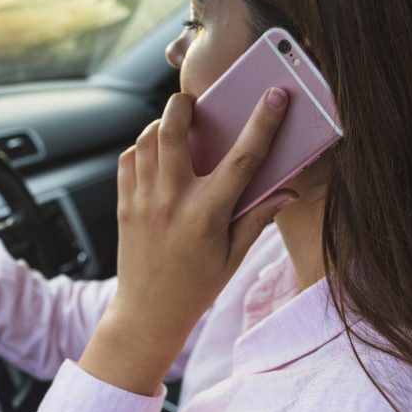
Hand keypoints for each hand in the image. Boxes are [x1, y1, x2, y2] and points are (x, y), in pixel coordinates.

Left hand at [78, 88, 296, 394]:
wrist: (147, 315)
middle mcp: (172, 201)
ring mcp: (143, 201)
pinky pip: (128, 160)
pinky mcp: (124, 206)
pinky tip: (155, 154)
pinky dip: (141, 148)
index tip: (275, 96)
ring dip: (161, 125)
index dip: (263, 123)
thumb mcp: (234, 257)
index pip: (242, 158)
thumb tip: (287, 190)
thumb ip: (257, 218)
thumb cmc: (195, 288)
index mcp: (207, 214)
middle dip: (183, 105)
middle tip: (193, 100)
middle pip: (172, 131)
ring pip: (146, 141)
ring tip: (176, 127)